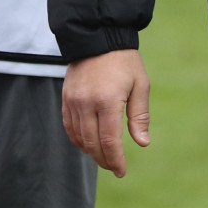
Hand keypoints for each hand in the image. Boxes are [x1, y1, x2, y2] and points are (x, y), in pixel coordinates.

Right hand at [62, 49, 150, 177]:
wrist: (98, 37)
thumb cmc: (124, 61)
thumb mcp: (140, 85)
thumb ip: (140, 116)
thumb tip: (142, 143)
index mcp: (108, 100)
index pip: (109, 140)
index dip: (116, 160)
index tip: (122, 171)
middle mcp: (87, 103)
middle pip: (92, 143)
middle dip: (104, 159)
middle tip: (114, 167)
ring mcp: (73, 100)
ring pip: (79, 137)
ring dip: (91, 151)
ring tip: (104, 156)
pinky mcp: (65, 97)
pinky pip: (68, 126)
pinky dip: (77, 139)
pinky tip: (87, 144)